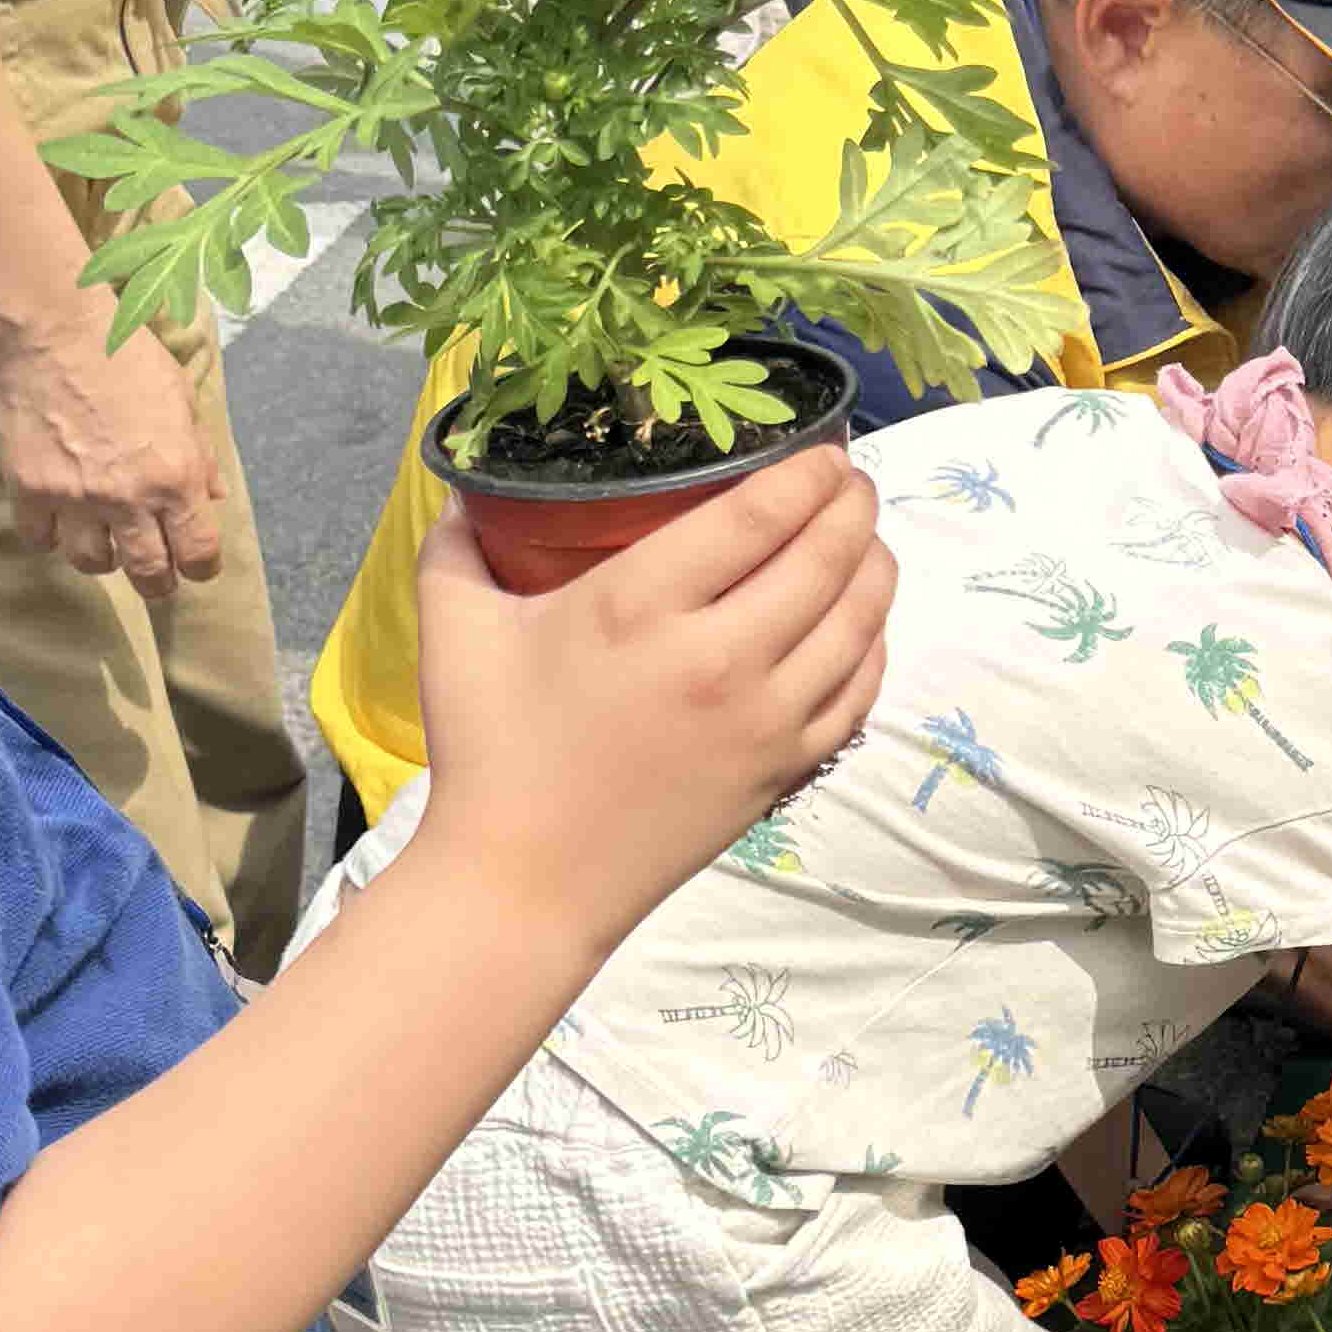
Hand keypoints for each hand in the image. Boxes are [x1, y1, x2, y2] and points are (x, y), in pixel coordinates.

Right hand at [0, 305, 223, 595]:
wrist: (53, 329)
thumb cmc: (126, 356)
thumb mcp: (182, 400)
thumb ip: (200, 455)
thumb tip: (212, 496)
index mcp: (175, 476)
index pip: (198, 554)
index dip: (202, 567)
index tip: (197, 565)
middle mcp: (129, 497)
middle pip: (148, 574)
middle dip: (157, 581)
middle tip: (155, 573)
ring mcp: (75, 497)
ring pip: (92, 564)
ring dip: (104, 558)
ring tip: (105, 539)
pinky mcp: (29, 489)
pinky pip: (40, 540)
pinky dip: (51, 536)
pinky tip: (59, 518)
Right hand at [413, 443, 896, 948]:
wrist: (524, 883)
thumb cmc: (488, 752)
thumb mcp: (455, 629)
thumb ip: (457, 543)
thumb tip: (465, 487)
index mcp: (641, 606)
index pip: (761, 514)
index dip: (809, 471)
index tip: (822, 448)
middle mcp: (718, 657)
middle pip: (826, 557)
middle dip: (853, 505)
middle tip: (851, 481)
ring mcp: (763, 719)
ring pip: (858, 621)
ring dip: (876, 566)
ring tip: (869, 538)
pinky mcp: (783, 769)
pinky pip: (859, 691)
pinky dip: (874, 644)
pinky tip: (865, 622)